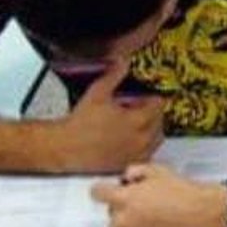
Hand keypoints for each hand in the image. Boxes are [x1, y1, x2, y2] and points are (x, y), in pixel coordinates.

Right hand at [50, 58, 164, 172]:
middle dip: (152, 114)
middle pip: (160, 123)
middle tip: (137, 109)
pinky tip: (127, 140)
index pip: (159, 105)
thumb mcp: (98, 92)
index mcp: (138, 120)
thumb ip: (114, 75)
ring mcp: (136, 155)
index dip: (150, 98)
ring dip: (150, 130)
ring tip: (134, 125)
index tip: (141, 97)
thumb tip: (124, 61)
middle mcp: (142, 140)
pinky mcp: (128, 165)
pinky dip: (142, 146)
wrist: (65, 147)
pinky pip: (145, 155)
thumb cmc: (80, 122)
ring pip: (155, 140)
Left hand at [72, 163, 226, 226]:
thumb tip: (124, 180)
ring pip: (114, 226)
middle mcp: (122, 218)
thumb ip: (133, 171)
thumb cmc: (183, 191)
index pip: (98, 192)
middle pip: (111, 210)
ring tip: (151, 217)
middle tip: (150, 203)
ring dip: (125, 221)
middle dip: (124, 205)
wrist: (203, 213)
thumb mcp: (157, 170)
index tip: (108, 190)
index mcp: (125, 197)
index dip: (105, 189)